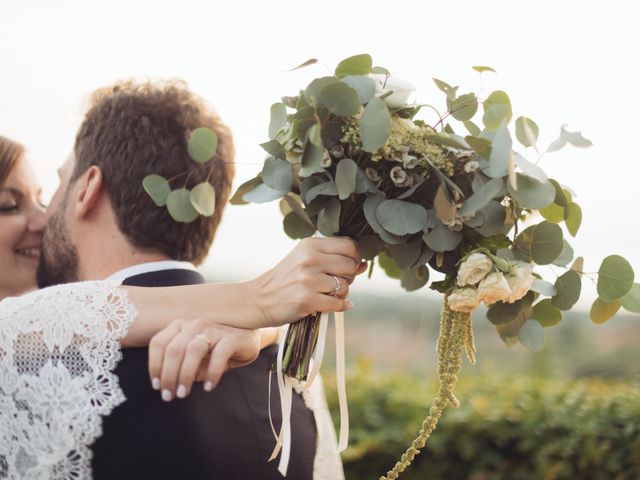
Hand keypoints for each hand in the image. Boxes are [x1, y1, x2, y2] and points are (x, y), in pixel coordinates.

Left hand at [148, 318, 260, 400]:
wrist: (246, 340)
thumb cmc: (214, 350)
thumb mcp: (192, 357)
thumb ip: (179, 365)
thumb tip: (165, 385)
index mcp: (180, 326)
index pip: (159, 343)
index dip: (154, 366)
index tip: (157, 386)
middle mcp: (194, 325)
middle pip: (173, 349)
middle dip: (168, 376)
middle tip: (169, 395)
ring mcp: (213, 329)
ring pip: (193, 351)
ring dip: (185, 375)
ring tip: (183, 393)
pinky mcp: (232, 338)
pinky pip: (219, 355)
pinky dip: (212, 373)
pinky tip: (208, 386)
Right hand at [248, 237, 366, 326]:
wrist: (257, 299)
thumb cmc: (285, 280)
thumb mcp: (304, 260)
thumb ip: (333, 259)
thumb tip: (364, 265)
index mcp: (310, 245)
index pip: (349, 246)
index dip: (354, 258)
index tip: (347, 267)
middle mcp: (310, 259)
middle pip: (350, 265)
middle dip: (348, 277)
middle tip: (334, 283)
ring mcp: (308, 280)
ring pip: (345, 286)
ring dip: (341, 294)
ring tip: (326, 295)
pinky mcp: (307, 300)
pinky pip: (338, 304)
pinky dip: (339, 307)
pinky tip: (328, 305)